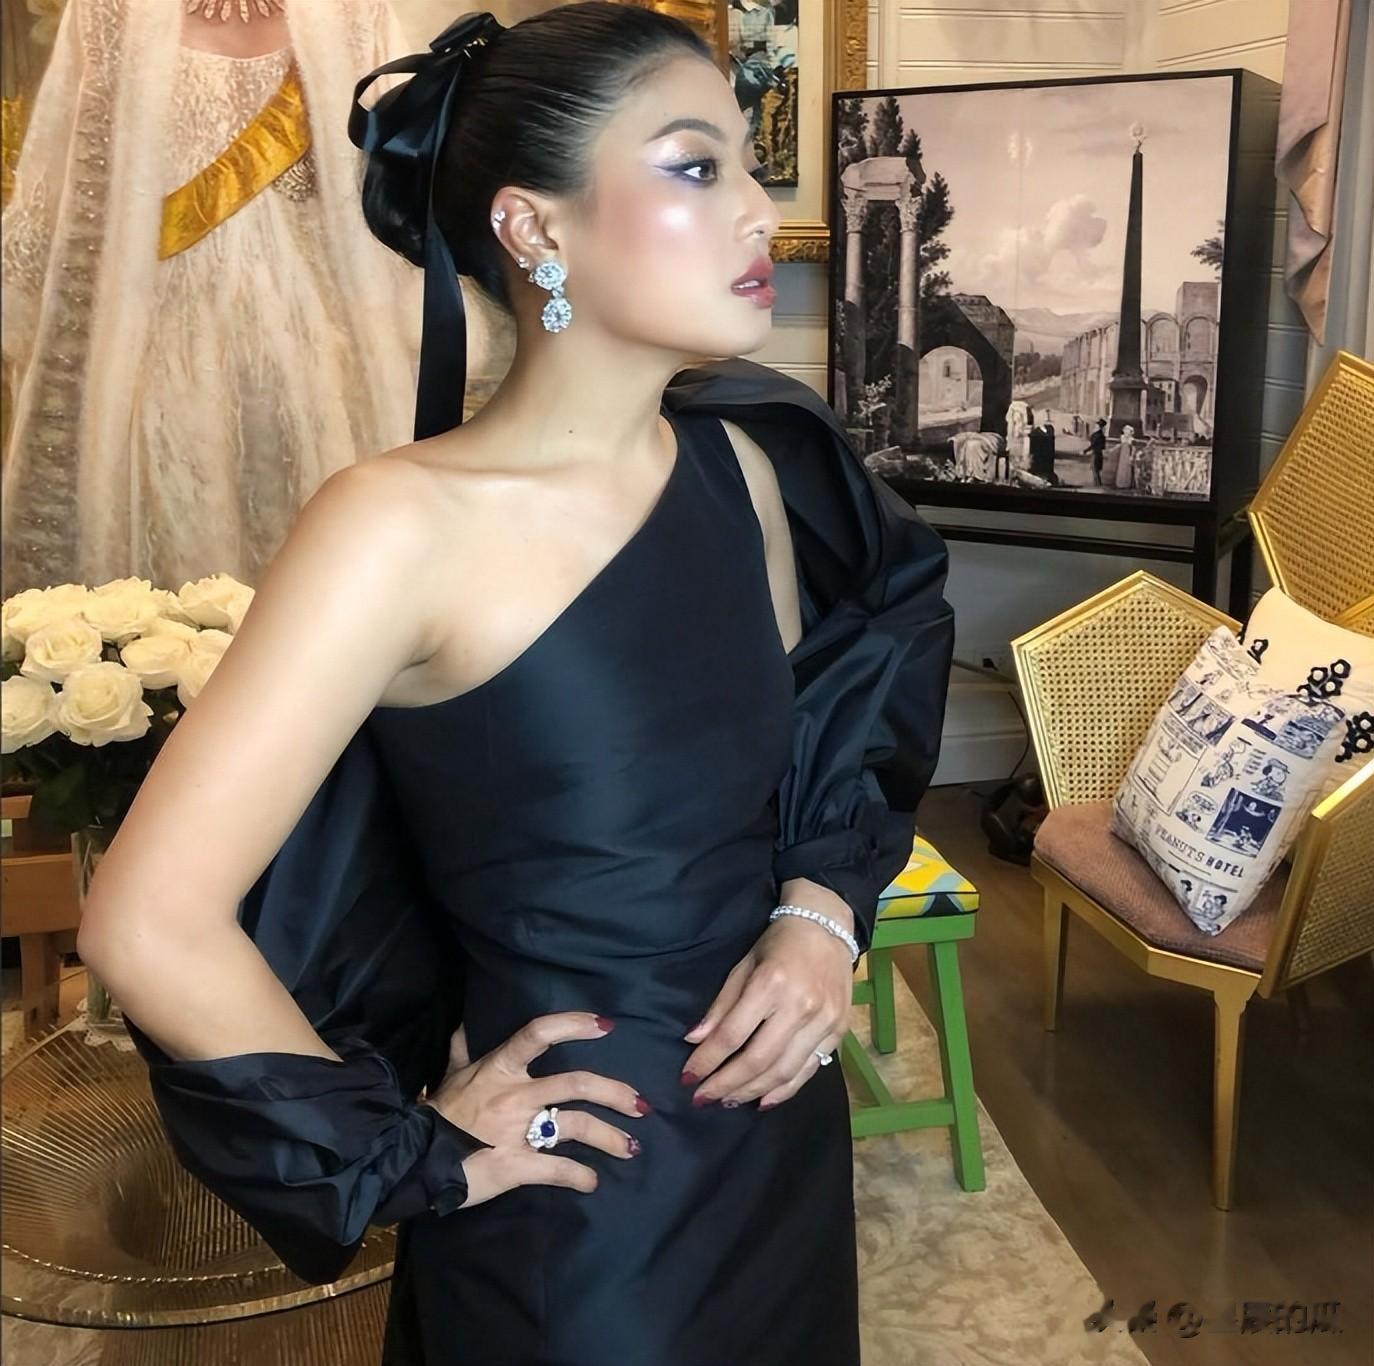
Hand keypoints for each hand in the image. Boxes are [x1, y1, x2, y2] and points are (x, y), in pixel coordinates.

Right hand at [423, 1012, 647, 1207]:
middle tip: (641, 1105)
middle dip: (615, 1093)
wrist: (412, 1160)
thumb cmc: (436, 1116)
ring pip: (576, 1126)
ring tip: (632, 1149)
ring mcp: (518, 1130)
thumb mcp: (449, 1077)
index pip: (540, 1033)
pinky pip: (557, 1169)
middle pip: (577, 1083)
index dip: (575, 1024)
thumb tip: (461, 1025)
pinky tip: (593, 1182)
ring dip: (610, 1138)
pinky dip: (580, 1176)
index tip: (606, 1025)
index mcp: (501, 1068)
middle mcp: (516, 1094)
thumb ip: (461, 1051)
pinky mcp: (517, 1166)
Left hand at [679, 890, 853, 1110]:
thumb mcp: (743, 965)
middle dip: (726, 1084)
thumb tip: (695, 1041)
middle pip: (757, 1059)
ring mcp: (824, 1021)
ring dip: (752, 1092)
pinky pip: (809, 1070)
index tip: (688, 1078)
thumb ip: (721, 1005)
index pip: (732, 1034)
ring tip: (728, 1101)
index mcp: (771, 983)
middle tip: (703, 1099)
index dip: (707, 1060)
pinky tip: (763, 1101)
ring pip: (783, 1071)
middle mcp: (800, 1006)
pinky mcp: (839, 1032)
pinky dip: (785, 1091)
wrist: (826, 928)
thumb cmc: (778, 944)